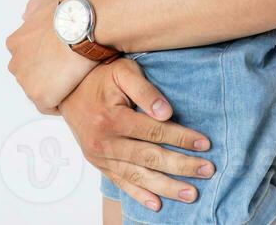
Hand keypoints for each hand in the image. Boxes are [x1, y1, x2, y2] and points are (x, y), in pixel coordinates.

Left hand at [5, 0, 98, 113]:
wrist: (83, 25)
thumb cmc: (68, 12)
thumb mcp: (45, 0)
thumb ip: (32, 9)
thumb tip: (26, 16)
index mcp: (15, 43)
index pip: (27, 56)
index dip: (45, 56)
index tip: (60, 55)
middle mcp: (16, 64)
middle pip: (30, 75)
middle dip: (46, 73)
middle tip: (68, 67)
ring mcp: (26, 82)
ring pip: (39, 91)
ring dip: (54, 87)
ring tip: (74, 79)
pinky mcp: (40, 97)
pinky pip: (49, 106)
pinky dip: (60, 102)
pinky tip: (74, 90)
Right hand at [60, 57, 215, 212]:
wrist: (68, 91)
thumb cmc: (100, 78)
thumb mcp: (123, 72)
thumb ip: (145, 91)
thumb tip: (166, 112)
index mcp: (113, 119)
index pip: (155, 132)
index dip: (182, 138)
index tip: (205, 144)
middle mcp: (106, 142)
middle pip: (150, 158)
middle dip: (182, 166)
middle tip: (207, 170)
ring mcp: (101, 157)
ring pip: (138, 176)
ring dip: (166, 187)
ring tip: (191, 193)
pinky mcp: (99, 164)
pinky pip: (121, 183)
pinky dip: (139, 195)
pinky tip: (157, 204)